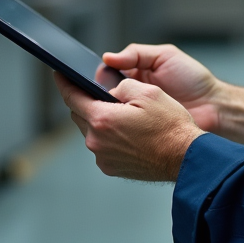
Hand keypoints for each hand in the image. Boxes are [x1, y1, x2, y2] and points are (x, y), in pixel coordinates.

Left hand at [54, 73, 203, 180]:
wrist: (185, 157)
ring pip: (92, 131)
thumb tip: (110, 90)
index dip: (64, 83)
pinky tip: (127, 132)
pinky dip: (109, 136)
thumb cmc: (170, 125)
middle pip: (80, 115)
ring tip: (122, 114)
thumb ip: (122, 86)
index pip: (72, 97)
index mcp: (102, 119)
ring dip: (100, 120)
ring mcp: (103, 157)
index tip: (59, 74)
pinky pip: (102, 146)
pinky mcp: (112, 168)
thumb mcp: (148, 92)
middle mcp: (97, 141)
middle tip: (100, 93)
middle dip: (87, 102)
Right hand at [103, 44, 243, 146]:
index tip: (95, 79)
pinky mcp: (139, 134)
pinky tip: (118, 125)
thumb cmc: (193, 80)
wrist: (214, 108)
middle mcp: (132, 96)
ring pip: (108, 115)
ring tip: (111, 110)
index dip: (99, 76)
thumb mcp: (165, 56)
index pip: (106, 74)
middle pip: (103, 96)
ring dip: (107, 113)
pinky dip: (117, 129)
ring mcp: (135, 117)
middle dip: (99, 96)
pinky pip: (121, 132)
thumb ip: (136, 54)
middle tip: (102, 96)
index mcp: (135, 75)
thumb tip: (108, 57)